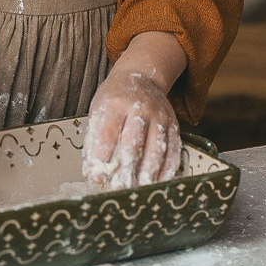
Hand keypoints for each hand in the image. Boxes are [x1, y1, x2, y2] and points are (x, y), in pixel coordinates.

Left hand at [84, 68, 181, 188]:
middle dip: (127, 167)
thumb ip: (94, 139)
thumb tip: (91, 171)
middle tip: (120, 187)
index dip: (103, 154)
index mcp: (116, 102)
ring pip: (157, 146)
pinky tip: (160, 181)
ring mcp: (160, 116)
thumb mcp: (99, 109)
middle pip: (134, 140)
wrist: (141, 77)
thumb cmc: (115, 98)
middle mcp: (140, 108)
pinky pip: (174, 148)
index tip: (98, 174)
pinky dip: (167, 167)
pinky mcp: (174, 124)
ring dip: (149, 171)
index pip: (108, 130)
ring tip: (140, 188)